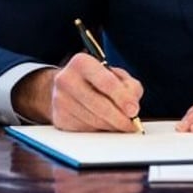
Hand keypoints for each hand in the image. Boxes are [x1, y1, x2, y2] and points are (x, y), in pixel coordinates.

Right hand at [13, 53, 142, 131]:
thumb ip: (129, 86)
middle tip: (131, 124)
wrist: (66, 86)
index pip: (106, 82)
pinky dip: (99, 129)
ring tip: (121, 123)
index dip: (122, 98)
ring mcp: (60, 100)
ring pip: (93, 120)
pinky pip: (85, 129)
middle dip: (119, 118)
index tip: (133, 110)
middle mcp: (67, 79)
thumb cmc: (95, 79)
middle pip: (99, 105)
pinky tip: (105, 123)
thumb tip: (132, 106)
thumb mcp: (115, 74)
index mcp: (82, 62)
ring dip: (111, 126)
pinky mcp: (59, 118)